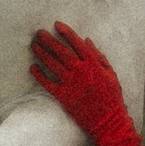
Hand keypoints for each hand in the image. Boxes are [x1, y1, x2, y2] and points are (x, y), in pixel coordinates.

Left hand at [28, 22, 130, 143]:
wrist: (108, 121)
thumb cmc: (112, 96)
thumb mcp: (111, 74)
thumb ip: (99, 56)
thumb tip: (86, 40)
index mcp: (93, 64)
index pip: (77, 44)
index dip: (66, 33)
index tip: (56, 24)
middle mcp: (81, 71)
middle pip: (61, 51)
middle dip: (49, 40)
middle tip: (39, 32)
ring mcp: (71, 84)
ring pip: (53, 64)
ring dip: (42, 53)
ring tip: (34, 45)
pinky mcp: (64, 96)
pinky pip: (48, 83)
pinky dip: (39, 75)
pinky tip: (32, 67)